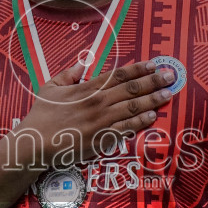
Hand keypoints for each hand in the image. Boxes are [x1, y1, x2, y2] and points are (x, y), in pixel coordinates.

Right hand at [15, 60, 176, 169]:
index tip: (154, 64)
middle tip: (171, 77)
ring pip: (133, 108)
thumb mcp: (50, 87)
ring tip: (168, 95)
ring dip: (152, 100)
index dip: (139, 69)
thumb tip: (82, 63)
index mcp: (87, 88)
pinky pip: (126, 129)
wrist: (35, 143)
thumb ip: (68, 74)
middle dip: (154, 81)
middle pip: (132, 89)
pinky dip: (140, 122)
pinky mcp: (102, 139)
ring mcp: (101, 121)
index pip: (119, 75)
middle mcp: (98, 103)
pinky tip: (152, 116)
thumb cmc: (42, 115)